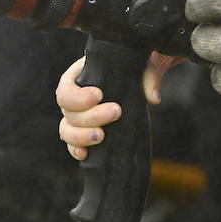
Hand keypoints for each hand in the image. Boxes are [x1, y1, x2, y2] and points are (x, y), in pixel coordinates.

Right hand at [56, 55, 171, 160]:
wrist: (134, 83)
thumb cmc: (132, 70)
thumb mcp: (141, 67)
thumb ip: (149, 76)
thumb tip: (154, 98)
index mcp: (77, 78)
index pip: (66, 90)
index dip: (78, 97)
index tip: (99, 95)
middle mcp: (73, 100)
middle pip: (68, 113)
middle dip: (90, 116)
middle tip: (116, 112)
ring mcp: (76, 119)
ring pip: (66, 131)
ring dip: (81, 136)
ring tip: (102, 135)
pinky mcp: (84, 134)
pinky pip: (72, 145)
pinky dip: (76, 150)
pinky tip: (86, 154)